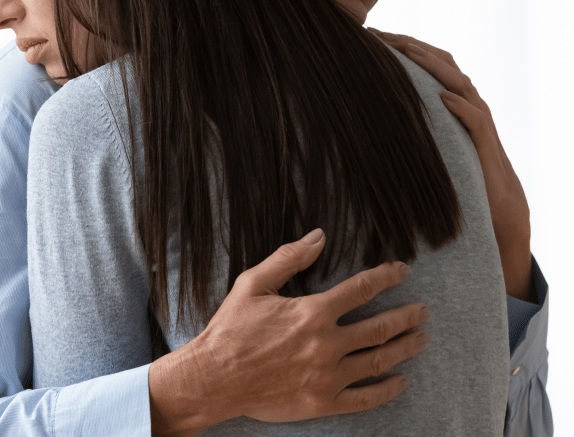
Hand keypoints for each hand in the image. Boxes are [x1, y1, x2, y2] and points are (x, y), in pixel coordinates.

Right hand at [149, 229, 428, 435]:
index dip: (387, 277)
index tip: (403, 271)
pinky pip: (365, 398)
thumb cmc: (231, 329)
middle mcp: (326, 344)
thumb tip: (319, 237)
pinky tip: (401, 381)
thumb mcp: (252, 283)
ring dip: (405, 348)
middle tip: (423, 310)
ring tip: (421, 339)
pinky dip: (387, 390)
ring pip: (379, 361)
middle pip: (380, 327)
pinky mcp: (322, 401)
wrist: (215, 378)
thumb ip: (289, 258)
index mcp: (312, 312)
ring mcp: (327, 376)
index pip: (362, 289)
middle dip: (407, 316)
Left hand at [369, 29, 532, 301]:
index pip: (424, 62)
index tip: (368, 36)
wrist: (494, 209)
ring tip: (406, 50)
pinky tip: (442, 97)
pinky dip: (460, 105)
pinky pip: (475, 118)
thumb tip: (352, 125)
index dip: (399, 47)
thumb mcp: (419, 146)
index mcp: (446, 99)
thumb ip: (397, 130)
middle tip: (379, 33)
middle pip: (439, 61)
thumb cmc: (452, 176)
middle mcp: (464, 101)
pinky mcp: (485, 143)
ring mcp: (477, 119)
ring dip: (432, 63)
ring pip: (457, 80)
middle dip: (410, 45)